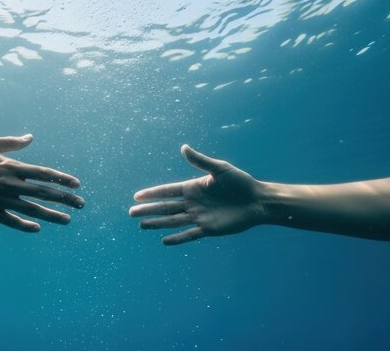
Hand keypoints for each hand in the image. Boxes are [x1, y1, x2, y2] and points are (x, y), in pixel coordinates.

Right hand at [0, 134, 83, 231]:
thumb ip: (11, 143)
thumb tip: (30, 138)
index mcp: (10, 166)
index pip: (44, 173)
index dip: (62, 179)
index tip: (77, 184)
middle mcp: (9, 184)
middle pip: (44, 192)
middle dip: (65, 198)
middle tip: (82, 204)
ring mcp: (0, 200)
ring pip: (32, 209)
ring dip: (52, 215)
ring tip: (68, 220)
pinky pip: (11, 221)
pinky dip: (25, 225)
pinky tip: (37, 228)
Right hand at [129, 145, 266, 244]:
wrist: (258, 200)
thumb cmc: (241, 182)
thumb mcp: (220, 169)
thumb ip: (200, 161)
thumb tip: (183, 147)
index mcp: (193, 187)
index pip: (167, 191)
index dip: (152, 193)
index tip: (137, 196)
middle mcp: (193, 203)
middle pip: (166, 207)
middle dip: (149, 209)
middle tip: (131, 212)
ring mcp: (199, 216)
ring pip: (173, 221)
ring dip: (158, 223)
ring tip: (142, 225)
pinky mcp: (208, 229)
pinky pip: (189, 234)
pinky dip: (177, 238)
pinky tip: (164, 241)